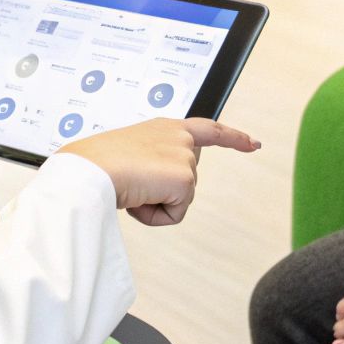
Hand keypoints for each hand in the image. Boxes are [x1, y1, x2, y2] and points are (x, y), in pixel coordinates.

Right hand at [57, 117, 259, 225]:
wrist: (89, 170)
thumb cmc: (96, 165)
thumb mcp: (125, 155)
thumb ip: (148, 164)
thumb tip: (151, 191)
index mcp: (164, 127)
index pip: (207, 130)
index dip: (233, 138)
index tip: (254, 144)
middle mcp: (178, 136)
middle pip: (186, 180)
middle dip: (162, 192)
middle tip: (132, 184)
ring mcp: (184, 155)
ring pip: (178, 199)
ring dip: (152, 203)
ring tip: (129, 188)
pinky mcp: (185, 178)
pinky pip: (175, 214)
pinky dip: (154, 216)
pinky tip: (137, 200)